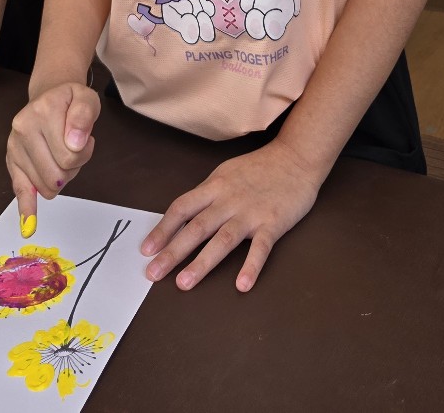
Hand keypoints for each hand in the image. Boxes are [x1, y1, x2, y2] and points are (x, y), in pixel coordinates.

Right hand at [7, 83, 100, 232]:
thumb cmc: (70, 100)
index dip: (84, 152)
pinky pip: (19, 189)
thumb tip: (75, 143)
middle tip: (73, 146)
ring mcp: (14, 146)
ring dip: (61, 177)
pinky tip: (28, 224)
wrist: (49, 95)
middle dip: (72, 167)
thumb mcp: (86, 99)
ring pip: (46, 185)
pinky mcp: (12, 161)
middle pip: (57, 174)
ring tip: (61, 153)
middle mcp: (23, 127)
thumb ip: (84, 116)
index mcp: (43, 111)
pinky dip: (25, 207)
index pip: (70, 154)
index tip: (84, 137)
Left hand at [140, 141, 320, 291]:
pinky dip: (251, 266)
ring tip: (184, 283)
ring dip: (202, 263)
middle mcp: (229, 199)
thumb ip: (207, 196)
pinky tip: (241, 285)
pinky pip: (261, 247)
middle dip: (172, 252)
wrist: (296, 157)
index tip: (146, 249)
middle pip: (196, 227)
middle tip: (153, 274)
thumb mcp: (226, 174)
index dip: (163, 229)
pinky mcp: (274, 223)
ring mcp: (251, 212)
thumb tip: (183, 218)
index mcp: (215, 186)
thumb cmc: (259, 168)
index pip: (182, 208)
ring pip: (222, 240)